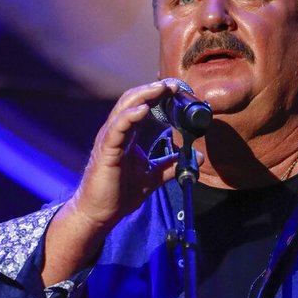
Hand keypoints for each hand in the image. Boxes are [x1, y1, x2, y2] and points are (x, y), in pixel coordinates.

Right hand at [42, 80, 183, 284]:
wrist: (100, 213)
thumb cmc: (120, 193)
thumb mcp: (152, 176)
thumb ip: (171, 165)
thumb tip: (197, 159)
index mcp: (127, 135)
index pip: (141, 105)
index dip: (158, 95)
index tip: (177, 89)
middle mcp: (116, 132)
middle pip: (133, 100)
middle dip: (153, 89)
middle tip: (173, 84)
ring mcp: (109, 140)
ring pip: (124, 108)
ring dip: (144, 95)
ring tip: (161, 88)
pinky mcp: (106, 151)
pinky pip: (117, 128)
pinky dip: (130, 115)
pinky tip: (143, 109)